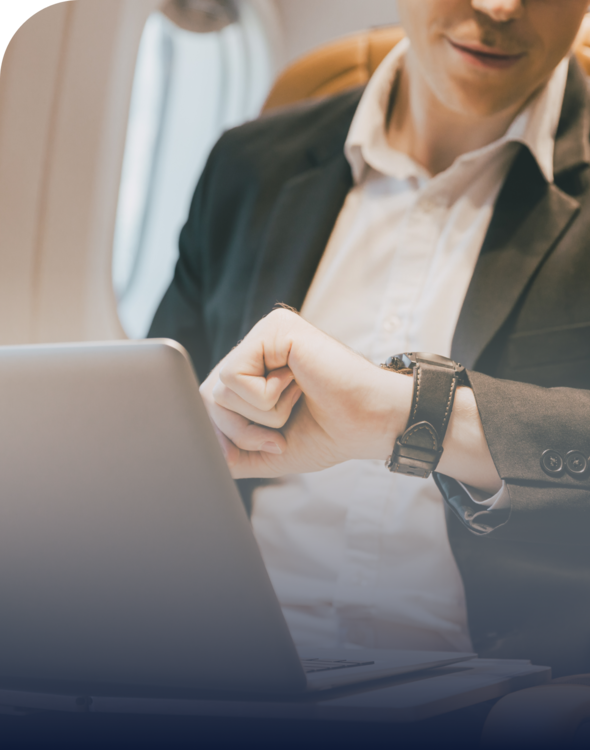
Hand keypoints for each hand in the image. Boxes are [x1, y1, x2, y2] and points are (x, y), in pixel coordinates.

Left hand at [199, 309, 411, 477]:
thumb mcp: (266, 449)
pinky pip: (234, 377)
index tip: (262, 446)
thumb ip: (229, 448)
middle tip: (282, 430)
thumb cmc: (328, 433)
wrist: (369, 424)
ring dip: (261, 415)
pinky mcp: (274, 330)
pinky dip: (266, 398)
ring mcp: (265, 334)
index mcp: (254, 368)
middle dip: (242, 429)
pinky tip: (298, 383)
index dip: (226, 433)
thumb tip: (192, 451)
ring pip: (218, 390)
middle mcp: (256, 347)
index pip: (208, 402)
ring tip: (297, 399)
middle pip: (206, 396)